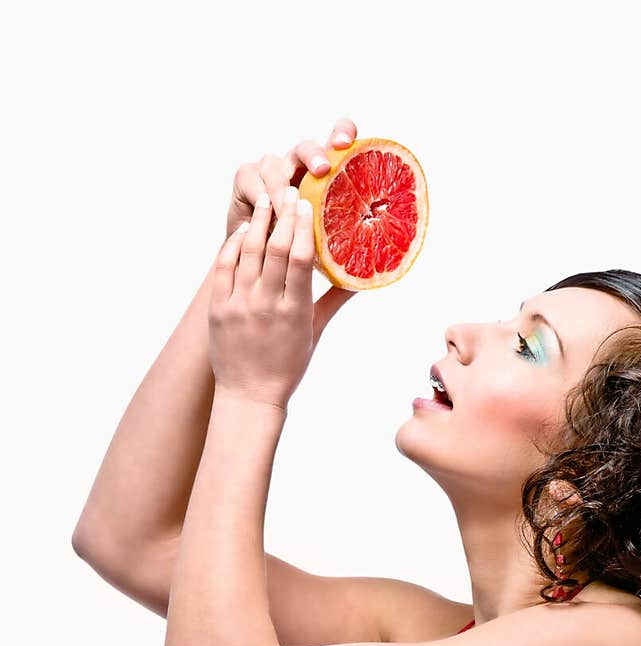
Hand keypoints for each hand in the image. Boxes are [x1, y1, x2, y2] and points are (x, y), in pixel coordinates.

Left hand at [209, 188, 321, 410]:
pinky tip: (245, 230)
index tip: (306, 204)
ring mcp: (239, 305)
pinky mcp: (218, 308)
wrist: (249, 396)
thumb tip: (358, 279)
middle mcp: (266, 305)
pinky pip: (224, 266)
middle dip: (282, 215)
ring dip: (258, 222)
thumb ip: (333, 301)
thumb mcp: (314, 334)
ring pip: (248, 252)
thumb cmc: (287, 367)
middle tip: (289, 190)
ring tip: (266, 200)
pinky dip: (234, 244)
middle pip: (275, 248)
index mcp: (294, 312)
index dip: (303, 227)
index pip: (299, 259)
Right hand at [225, 118, 356, 237]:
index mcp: (321, 172)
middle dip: (315, 155)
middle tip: (323, 170)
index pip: (336, 139)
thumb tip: (365, 250)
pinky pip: (253, 180)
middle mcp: (297, 163)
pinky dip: (263, 198)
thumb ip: (340, 233)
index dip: (342, 132)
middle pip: (306, 148)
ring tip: (293, 205)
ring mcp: (271, 167)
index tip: (346, 143)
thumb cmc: (295, 247)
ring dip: (285, 188)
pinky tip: (269, 211)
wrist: (259, 259)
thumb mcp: (323, 240)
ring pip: (277, 166)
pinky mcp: (247, 175)